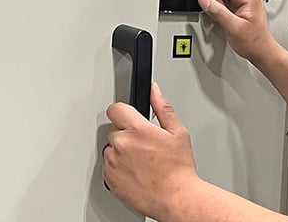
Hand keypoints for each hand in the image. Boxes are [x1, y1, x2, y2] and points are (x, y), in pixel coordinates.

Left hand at [103, 83, 199, 218]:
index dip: (123, 111)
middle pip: (115, 130)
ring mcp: (113, 162)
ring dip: (122, 151)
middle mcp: (122, 145)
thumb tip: (154, 91)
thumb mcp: (178, 132)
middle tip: (145, 146)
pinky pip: (108, 166)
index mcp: (138, 130)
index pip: (116, 109)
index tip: (128, 117)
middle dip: (127, 134)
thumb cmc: (179, 169)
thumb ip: (163, 107)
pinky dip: (118, 167)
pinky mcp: (109, 178)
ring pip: (111, 148)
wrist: (175, 198)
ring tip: (142, 161)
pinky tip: (136, 171)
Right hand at [192, 0, 281, 62]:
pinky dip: (220, 6)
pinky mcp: (240, 3)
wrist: (261, 50)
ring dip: (218, 3)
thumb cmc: (254, 41)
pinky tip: (227, 16)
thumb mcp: (233, 28)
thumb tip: (204, 0)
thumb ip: (218, 12)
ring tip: (227, 17)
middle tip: (222, 13)